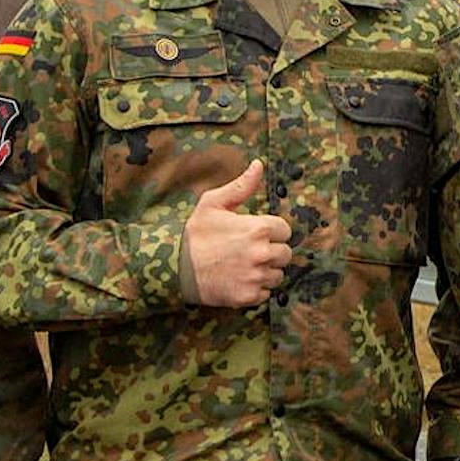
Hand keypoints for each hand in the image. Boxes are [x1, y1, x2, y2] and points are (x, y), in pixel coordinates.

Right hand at [183, 160, 293, 307]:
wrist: (174, 268)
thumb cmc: (195, 234)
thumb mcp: (213, 203)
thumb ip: (241, 186)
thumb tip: (259, 164)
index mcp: (258, 229)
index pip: (285, 230)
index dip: (271, 231)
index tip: (256, 234)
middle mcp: (262, 253)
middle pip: (285, 254)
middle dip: (271, 251)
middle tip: (250, 250)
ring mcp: (256, 277)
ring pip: (277, 275)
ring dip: (265, 271)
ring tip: (244, 265)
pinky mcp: (248, 296)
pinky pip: (265, 293)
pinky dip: (256, 289)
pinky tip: (239, 280)